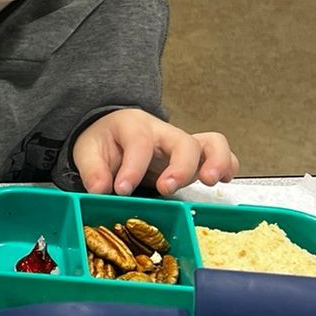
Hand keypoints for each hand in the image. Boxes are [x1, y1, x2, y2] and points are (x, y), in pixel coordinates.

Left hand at [72, 109, 237, 196]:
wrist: (112, 131)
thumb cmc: (104, 142)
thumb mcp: (88, 151)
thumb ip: (93, 169)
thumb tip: (100, 189)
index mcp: (134, 126)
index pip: (139, 143)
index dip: (133, 168)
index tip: (122, 189)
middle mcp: (163, 132)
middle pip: (183, 141)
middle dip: (180, 167)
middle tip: (166, 188)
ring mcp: (181, 143)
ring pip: (211, 142)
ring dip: (215, 162)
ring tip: (210, 181)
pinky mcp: (194, 156)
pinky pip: (219, 153)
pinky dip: (227, 165)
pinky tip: (225, 180)